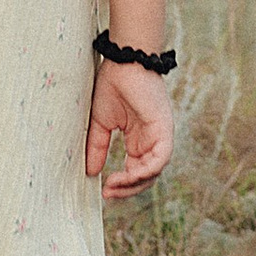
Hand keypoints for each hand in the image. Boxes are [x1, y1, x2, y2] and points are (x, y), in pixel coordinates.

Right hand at [87, 57, 173, 197]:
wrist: (123, 61)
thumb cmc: (113, 85)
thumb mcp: (100, 123)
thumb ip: (98, 147)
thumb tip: (91, 173)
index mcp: (139, 139)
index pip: (136, 171)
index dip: (122, 184)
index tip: (103, 191)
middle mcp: (152, 139)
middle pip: (147, 176)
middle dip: (127, 189)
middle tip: (108, 193)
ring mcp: (160, 135)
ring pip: (154, 171)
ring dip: (134, 183)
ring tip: (113, 185)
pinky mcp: (164, 128)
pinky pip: (161, 158)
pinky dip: (145, 171)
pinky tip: (126, 175)